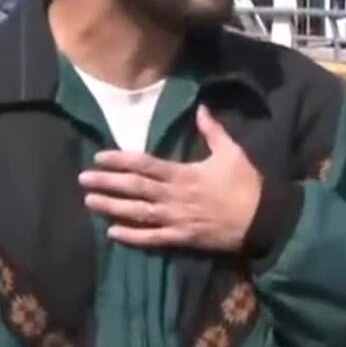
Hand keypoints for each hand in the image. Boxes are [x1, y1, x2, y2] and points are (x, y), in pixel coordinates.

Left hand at [78, 106, 262, 251]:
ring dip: (113, 208)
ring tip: (90, 203)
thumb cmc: (247, 183)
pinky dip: (132, 237)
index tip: (99, 157)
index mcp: (184, 174)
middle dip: (107, 183)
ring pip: (138, 213)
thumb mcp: (232, 151)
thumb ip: (213, 131)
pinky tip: (113, 234)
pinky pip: (152, 239)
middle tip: (82, 179)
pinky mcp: (183, 238)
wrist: (263, 218)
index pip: (146, 165)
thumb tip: (201, 107)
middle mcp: (174, 196)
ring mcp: (176, 219)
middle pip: (135, 188)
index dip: (121, 160)